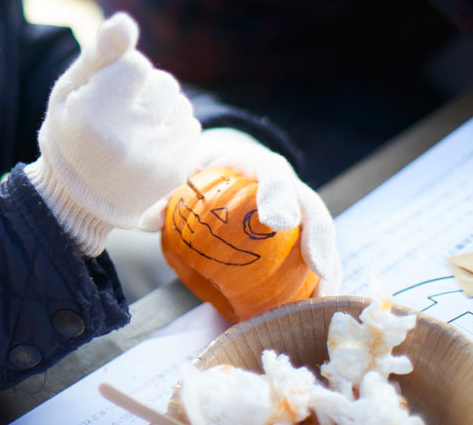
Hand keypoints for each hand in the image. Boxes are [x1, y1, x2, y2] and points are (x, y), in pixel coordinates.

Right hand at [24, 13, 201, 255]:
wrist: (77, 198)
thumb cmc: (72, 132)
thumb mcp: (70, 90)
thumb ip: (100, 53)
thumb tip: (126, 21)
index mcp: (94, 116)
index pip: (136, 64)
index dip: (120, 74)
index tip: (103, 96)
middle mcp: (127, 140)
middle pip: (164, 82)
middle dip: (145, 91)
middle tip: (118, 116)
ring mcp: (156, 160)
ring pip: (181, 104)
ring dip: (162, 110)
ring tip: (134, 131)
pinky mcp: (176, 173)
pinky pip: (191, 127)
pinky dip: (173, 130)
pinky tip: (149, 145)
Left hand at [139, 128, 341, 294]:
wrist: (221, 166)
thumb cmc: (201, 171)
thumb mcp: (181, 171)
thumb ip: (163, 191)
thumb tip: (145, 218)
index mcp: (254, 162)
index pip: (271, 172)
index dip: (277, 195)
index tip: (277, 222)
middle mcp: (283, 183)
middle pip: (309, 205)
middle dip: (316, 236)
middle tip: (317, 266)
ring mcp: (296, 209)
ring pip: (321, 235)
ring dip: (327, 268)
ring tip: (323, 301)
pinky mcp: (299, 234)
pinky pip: (316, 256)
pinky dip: (320, 281)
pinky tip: (316, 309)